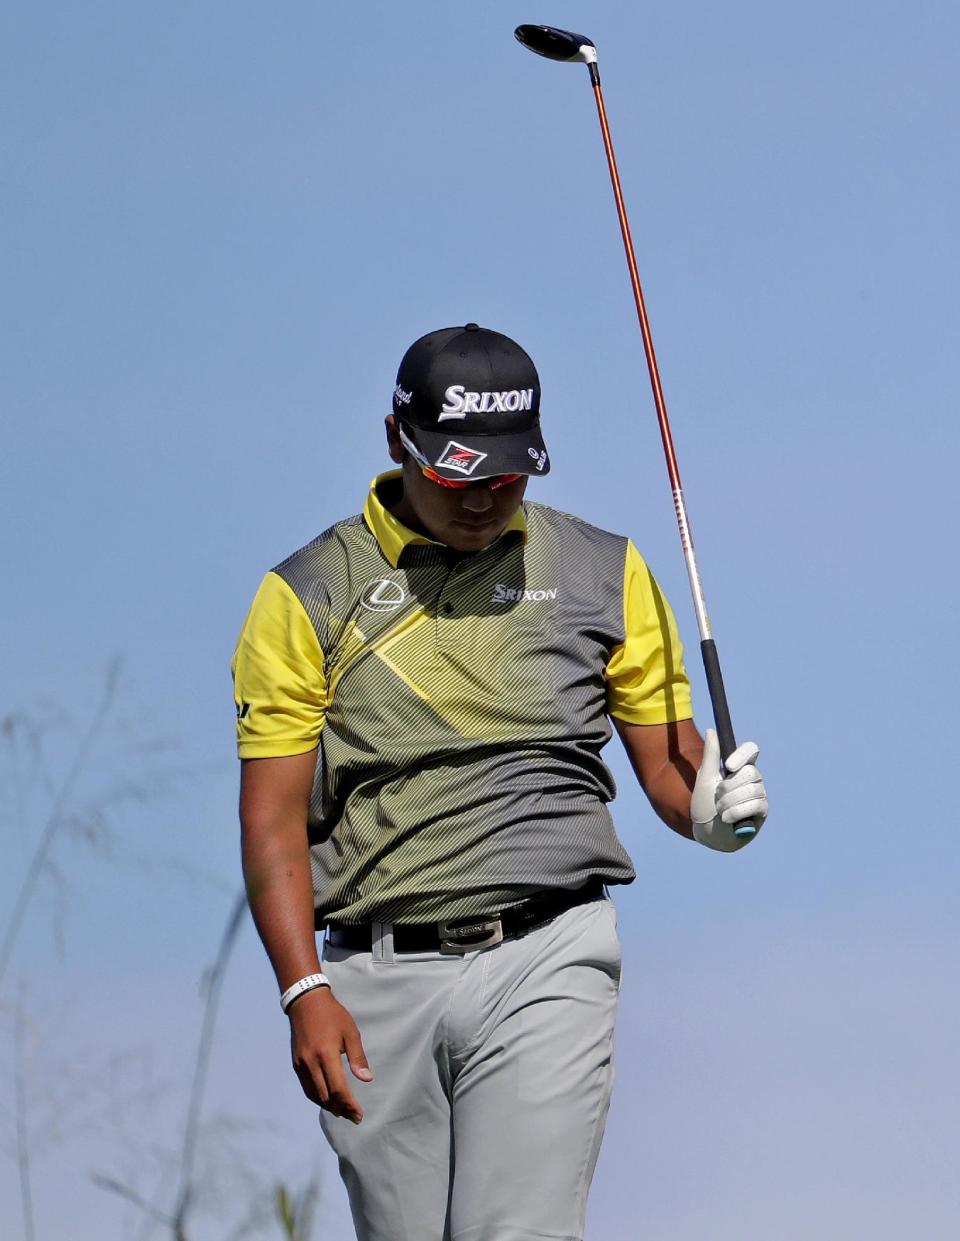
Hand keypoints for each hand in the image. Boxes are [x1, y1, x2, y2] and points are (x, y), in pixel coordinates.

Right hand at [287, 987, 372, 1123]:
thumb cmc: (333, 1015)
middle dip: (341, 1109)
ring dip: (329, 1107)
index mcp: (326, 1054)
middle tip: (354, 1117)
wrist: (306, 1002)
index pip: (338, 1088)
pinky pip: (307, 1088)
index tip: (359, 1114)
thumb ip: (358, 1057)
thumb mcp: (350, 1032)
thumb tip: (367, 1079)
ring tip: (343, 1112)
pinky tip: (328, 1100)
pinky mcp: (296, 1064)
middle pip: (326, 1096)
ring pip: (315, 1095)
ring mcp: (301, 1064)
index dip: (349, 1104)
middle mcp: (311, 1062)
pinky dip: (318, 1098)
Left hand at [690, 728, 767, 850]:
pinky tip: (727, 819)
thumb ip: (710, 755)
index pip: (751, 750)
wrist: (706, 832)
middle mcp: (753, 778)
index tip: (727, 765)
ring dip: (728, 802)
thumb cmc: (704, 804)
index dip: (742, 755)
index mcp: (739, 767)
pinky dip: (736, 812)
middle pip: (750, 772)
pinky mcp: (762, 811)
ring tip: (720, 810)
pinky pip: (755, 805)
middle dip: (728, 787)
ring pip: (751, 790)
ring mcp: (759, 794)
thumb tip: (712, 730)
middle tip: (717, 796)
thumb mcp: (704, 779)